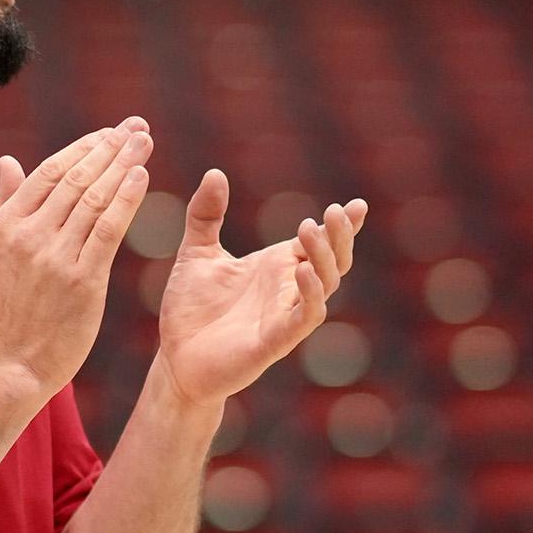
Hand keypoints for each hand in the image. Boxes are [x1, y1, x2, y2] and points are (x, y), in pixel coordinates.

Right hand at [0, 119, 152, 396]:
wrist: (14, 362)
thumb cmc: (8, 308)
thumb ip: (5, 204)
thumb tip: (9, 161)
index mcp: (7, 225)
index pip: (49, 172)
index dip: (83, 148)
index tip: (109, 132)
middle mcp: (29, 236)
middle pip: (75, 179)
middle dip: (109, 148)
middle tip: (136, 126)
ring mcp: (55, 257)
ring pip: (93, 199)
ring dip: (123, 165)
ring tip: (144, 142)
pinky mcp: (82, 280)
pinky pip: (107, 230)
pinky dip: (125, 200)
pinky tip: (141, 176)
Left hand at [156, 172, 366, 409]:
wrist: (175, 360)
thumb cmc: (191, 310)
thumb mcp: (196, 253)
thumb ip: (206, 215)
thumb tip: (214, 172)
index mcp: (276, 268)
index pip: (317, 242)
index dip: (341, 226)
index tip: (357, 205)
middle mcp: (287, 290)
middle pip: (331, 261)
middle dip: (339, 237)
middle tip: (336, 212)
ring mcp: (283, 317)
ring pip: (323, 286)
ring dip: (323, 259)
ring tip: (311, 231)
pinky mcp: (273, 343)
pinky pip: (302, 319)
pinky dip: (309, 296)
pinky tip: (302, 273)